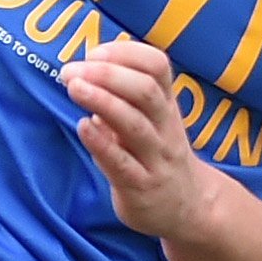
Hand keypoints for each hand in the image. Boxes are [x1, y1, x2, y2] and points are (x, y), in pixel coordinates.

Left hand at [63, 36, 221, 243]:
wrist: (189, 207)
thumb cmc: (156, 156)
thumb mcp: (149, 120)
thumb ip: (121, 97)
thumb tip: (84, 71)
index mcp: (166, 104)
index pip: (156, 65)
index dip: (124, 53)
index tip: (92, 53)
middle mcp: (165, 127)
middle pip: (145, 90)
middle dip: (107, 74)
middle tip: (72, 71)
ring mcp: (156, 158)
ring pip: (134, 124)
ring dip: (102, 101)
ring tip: (74, 87)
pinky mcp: (142, 188)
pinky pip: (122, 163)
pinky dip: (101, 143)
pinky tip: (83, 127)